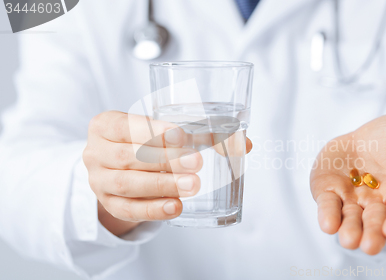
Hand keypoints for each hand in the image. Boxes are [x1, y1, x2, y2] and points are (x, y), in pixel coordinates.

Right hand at [83, 111, 251, 235]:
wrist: (120, 168)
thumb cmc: (148, 142)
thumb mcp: (165, 132)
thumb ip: (204, 134)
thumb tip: (246, 144)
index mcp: (105, 125)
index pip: (124, 126)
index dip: (152, 131)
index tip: (183, 135)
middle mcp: (95, 152)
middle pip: (128, 157)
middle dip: (165, 160)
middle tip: (197, 163)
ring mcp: (99, 181)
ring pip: (128, 185)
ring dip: (162, 185)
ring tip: (193, 186)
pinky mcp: (109, 205)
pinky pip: (129, 210)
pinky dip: (153, 210)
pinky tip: (176, 207)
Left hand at [310, 114, 385, 254]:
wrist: (370, 133)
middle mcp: (377, 202)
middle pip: (375, 222)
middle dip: (371, 234)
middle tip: (369, 245)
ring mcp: (352, 199)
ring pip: (350, 219)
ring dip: (348, 230)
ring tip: (348, 239)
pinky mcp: (329, 190)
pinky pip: (328, 204)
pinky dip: (327, 214)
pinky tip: (328, 224)